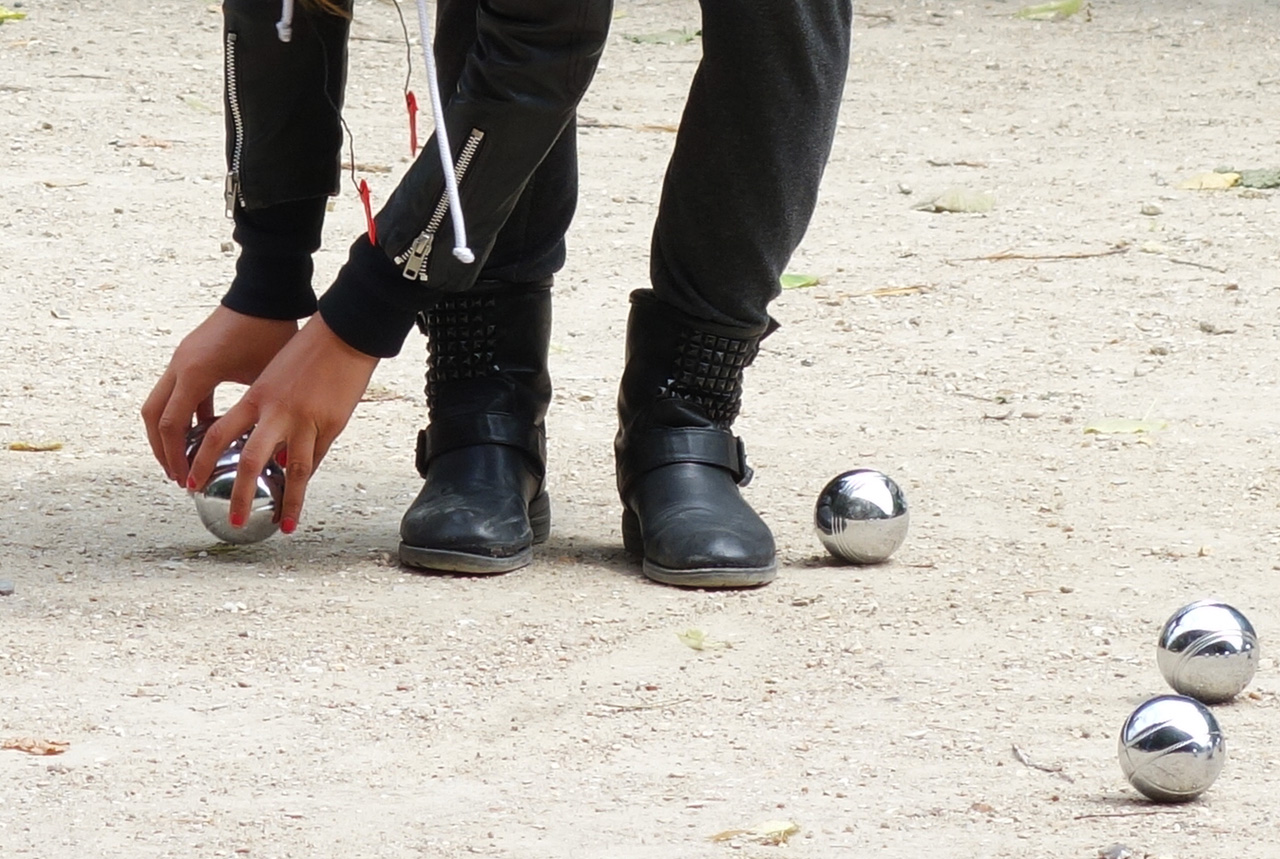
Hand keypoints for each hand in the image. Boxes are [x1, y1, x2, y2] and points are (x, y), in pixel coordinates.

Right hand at [142, 306, 299, 485]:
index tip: (184, 479)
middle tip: (177, 474)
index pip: (170, 425)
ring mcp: (183, 359)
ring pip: (161, 403)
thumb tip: (268, 452)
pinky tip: (206, 433)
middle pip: (153, 416)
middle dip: (162, 448)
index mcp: (195, 373)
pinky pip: (179, 391)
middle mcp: (180, 365)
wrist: (266, 293)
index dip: (175, 456)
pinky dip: (186, 414)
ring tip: (187, 458)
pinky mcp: (192, 356)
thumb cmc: (270, 332)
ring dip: (170, 432)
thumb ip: (253, 412)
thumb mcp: (264, 379)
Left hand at [186, 314, 378, 534]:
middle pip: (251, 463)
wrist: (344, 334)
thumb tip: (269, 453)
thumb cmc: (306, 349)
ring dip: (291, 502)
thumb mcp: (273, 376)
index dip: (202, 462)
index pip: (219, 436)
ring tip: (288, 524)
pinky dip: (310, 474)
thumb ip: (264, 411)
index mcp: (257, 396)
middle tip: (234, 519)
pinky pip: (319, 456)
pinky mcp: (334, 424)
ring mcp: (308, 420)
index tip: (193, 484)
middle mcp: (278, 412)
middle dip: (240, 495)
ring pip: (296, 471)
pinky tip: (306, 489)